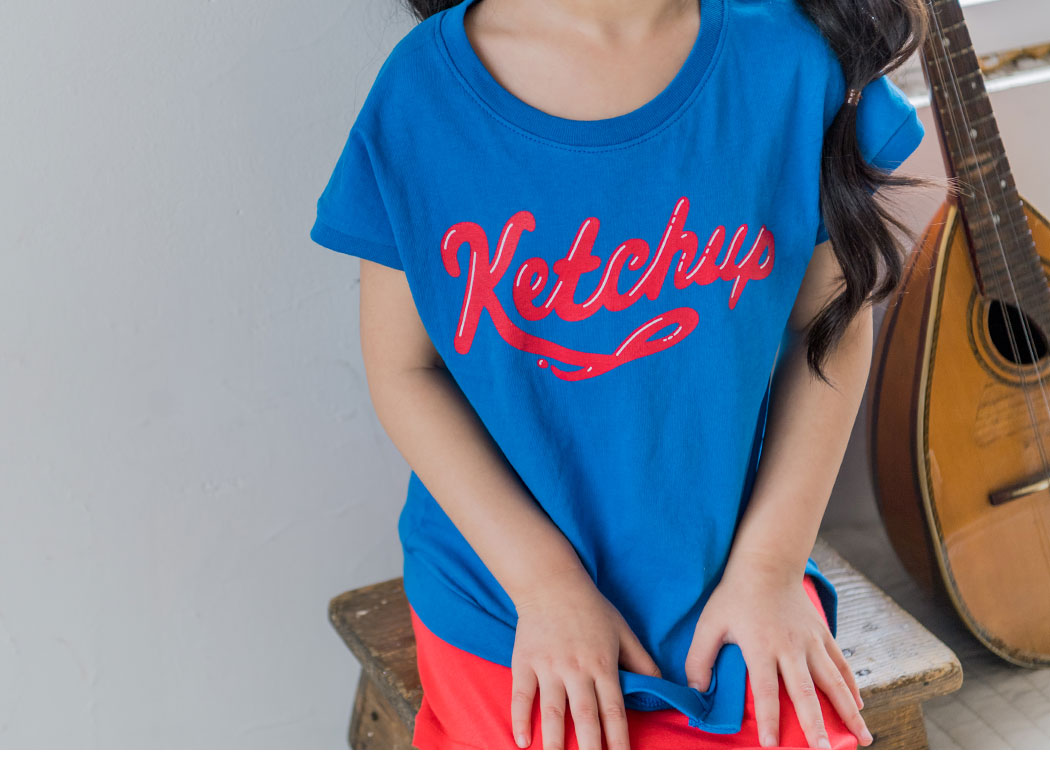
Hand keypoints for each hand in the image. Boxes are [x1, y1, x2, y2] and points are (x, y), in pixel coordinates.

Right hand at [510, 567, 661, 749]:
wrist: (550, 583)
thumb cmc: (591, 608)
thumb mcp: (623, 631)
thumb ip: (641, 661)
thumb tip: (661, 687)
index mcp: (602, 664)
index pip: (613, 710)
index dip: (619, 739)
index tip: (622, 762)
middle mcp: (575, 669)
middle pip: (584, 716)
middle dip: (590, 749)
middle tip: (593, 771)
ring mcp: (548, 666)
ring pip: (552, 711)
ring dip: (555, 741)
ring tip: (558, 764)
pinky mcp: (525, 662)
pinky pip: (522, 696)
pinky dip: (520, 719)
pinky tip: (523, 742)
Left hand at [682, 557, 872, 748]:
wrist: (767, 564)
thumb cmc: (735, 595)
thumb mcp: (709, 623)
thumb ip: (699, 657)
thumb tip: (696, 690)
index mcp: (761, 647)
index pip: (766, 691)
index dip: (769, 719)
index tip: (771, 745)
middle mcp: (790, 647)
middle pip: (805, 692)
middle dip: (815, 725)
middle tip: (824, 753)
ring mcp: (810, 641)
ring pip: (833, 682)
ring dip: (848, 712)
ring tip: (863, 738)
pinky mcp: (822, 634)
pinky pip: (840, 664)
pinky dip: (850, 686)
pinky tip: (858, 706)